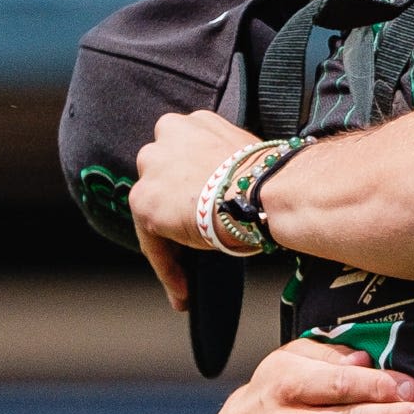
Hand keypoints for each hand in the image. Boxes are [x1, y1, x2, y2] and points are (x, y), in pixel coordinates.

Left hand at [129, 109, 265, 283]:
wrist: (263, 190)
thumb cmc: (268, 177)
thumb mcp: (243, 156)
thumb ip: (224, 165)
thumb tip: (231, 188)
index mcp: (193, 123)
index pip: (182, 159)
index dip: (190, 188)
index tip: (201, 209)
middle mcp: (166, 137)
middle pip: (163, 181)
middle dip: (175, 210)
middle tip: (193, 240)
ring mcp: (152, 168)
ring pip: (154, 213)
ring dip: (169, 243)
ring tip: (186, 278)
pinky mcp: (145, 201)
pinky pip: (153, 242)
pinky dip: (167, 269)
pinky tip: (183, 290)